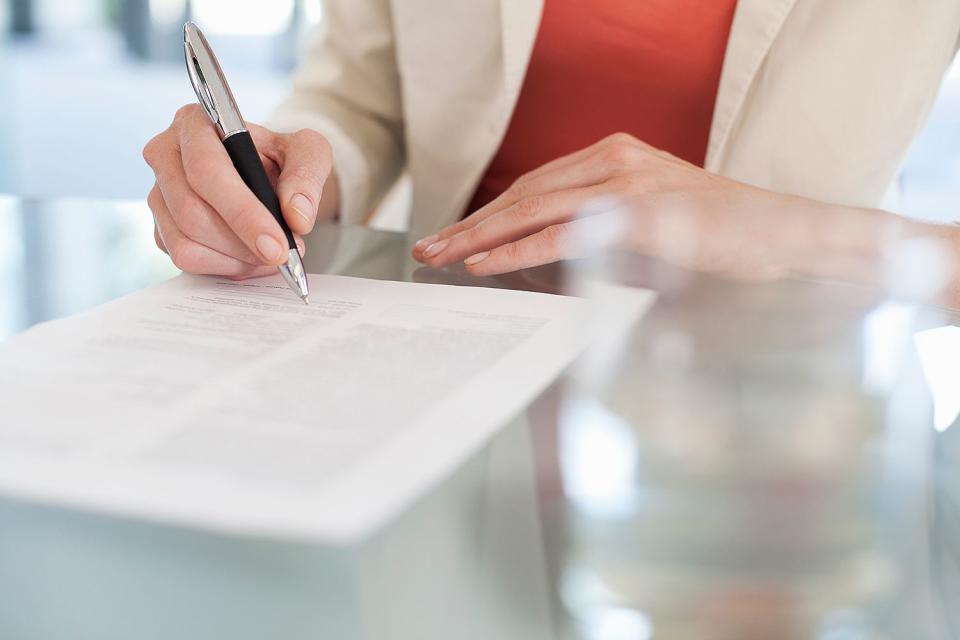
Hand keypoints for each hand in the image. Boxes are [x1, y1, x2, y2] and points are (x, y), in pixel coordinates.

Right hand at [143, 104, 337, 278]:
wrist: (266, 175)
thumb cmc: (281, 157)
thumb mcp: (308, 152)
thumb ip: (308, 176)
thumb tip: (297, 218)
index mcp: (195, 124)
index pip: (207, 171)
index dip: (242, 213)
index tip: (278, 246)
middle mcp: (165, 156)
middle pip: (192, 213)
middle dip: (243, 244)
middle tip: (283, 256)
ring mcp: (159, 195)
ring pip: (186, 244)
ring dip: (236, 260)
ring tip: (271, 255)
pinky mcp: (161, 228)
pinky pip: (187, 260)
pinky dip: (226, 268)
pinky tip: (252, 258)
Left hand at [411, 133, 826, 279]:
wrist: (787, 239)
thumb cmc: (722, 239)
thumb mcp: (649, 227)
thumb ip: (601, 234)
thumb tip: (547, 261)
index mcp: (615, 157)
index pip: (535, 185)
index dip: (489, 213)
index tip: (454, 236)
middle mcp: (614, 160)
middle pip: (523, 192)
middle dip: (470, 224)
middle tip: (428, 248)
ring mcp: (626, 183)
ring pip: (532, 208)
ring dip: (478, 236)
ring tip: (440, 257)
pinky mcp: (637, 214)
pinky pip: (563, 234)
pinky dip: (517, 251)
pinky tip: (484, 264)